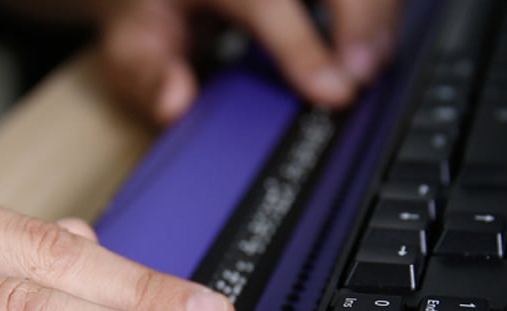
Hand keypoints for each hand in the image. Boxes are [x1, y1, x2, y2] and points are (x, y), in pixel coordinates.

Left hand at [96, 0, 401, 123]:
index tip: (334, 90)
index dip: (303, 48)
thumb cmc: (150, 13)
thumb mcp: (132, 46)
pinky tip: (370, 42)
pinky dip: (374, 8)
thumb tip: (175, 104)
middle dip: (360, 21)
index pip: (265, 2)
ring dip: (375, 15)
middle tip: (361, 78)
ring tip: (369, 67)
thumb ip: (148, 76)